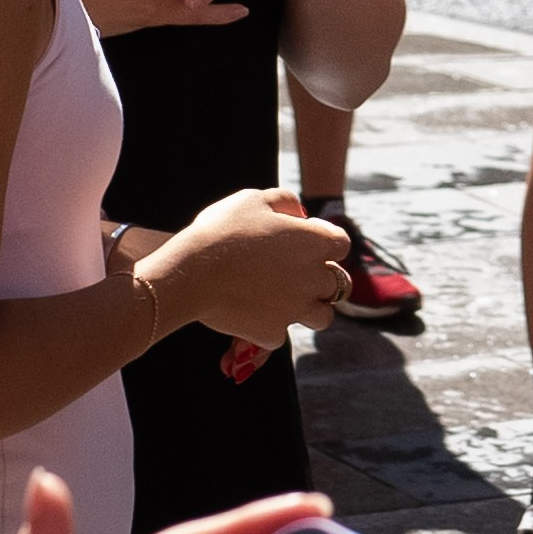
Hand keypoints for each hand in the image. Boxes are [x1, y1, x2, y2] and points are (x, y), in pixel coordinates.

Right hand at [154, 183, 350, 343]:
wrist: (191, 273)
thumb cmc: (221, 230)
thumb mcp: (253, 199)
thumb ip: (284, 201)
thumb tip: (298, 214)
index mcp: (315, 243)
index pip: (341, 244)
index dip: (323, 240)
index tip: (300, 238)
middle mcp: (314, 279)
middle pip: (339, 284)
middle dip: (321, 278)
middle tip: (295, 273)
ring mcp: (295, 310)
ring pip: (322, 317)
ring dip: (309, 308)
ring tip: (285, 300)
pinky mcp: (273, 334)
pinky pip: (279, 334)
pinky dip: (267, 326)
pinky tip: (248, 314)